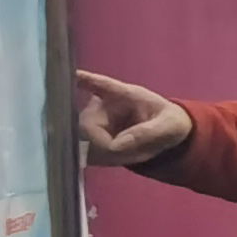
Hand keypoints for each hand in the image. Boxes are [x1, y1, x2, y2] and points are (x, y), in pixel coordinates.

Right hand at [74, 70, 191, 166]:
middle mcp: (102, 106)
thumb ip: (147, 133)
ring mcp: (93, 123)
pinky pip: (88, 153)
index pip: (99, 84)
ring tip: (134, 152)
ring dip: (109, 155)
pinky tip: (123, 156)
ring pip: (85, 143)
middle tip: (131, 152)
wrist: (166, 137)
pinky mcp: (89, 140)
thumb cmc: (168, 122)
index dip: (82, 80)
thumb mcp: (168, 126)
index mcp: (123, 94)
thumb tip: (116, 145)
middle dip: (105, 144)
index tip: (68, 76)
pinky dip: (106, 160)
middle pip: (87, 126)